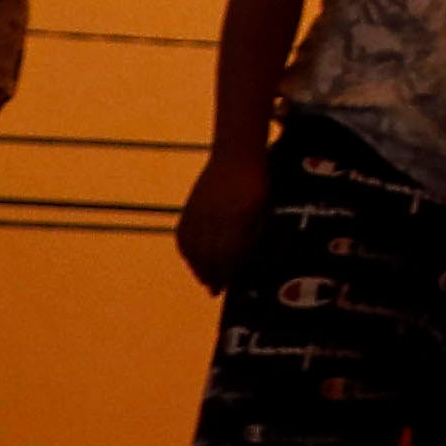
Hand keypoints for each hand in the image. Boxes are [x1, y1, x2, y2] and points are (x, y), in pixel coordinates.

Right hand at [175, 141, 266, 295]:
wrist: (236, 155)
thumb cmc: (257, 185)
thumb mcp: (262, 211)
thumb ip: (251, 237)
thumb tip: (239, 263)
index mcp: (239, 217)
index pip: (228, 254)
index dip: (226, 273)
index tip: (225, 287)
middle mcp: (216, 216)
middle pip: (208, 255)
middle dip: (211, 275)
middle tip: (214, 290)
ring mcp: (200, 211)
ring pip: (193, 247)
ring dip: (196, 266)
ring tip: (203, 278)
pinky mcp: (190, 206)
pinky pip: (183, 234)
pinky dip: (186, 250)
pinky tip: (191, 259)